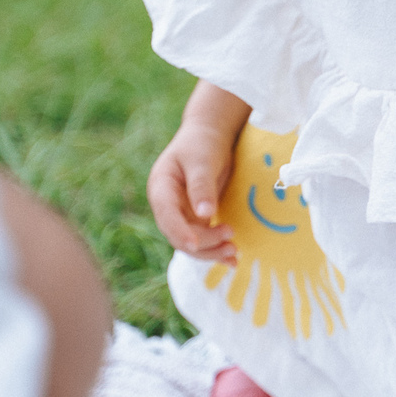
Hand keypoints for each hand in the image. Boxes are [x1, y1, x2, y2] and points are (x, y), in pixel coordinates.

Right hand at [147, 121, 237, 263]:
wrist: (210, 136)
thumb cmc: (203, 143)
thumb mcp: (202, 160)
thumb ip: (201, 185)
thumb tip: (204, 214)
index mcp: (161, 188)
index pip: (167, 216)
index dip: (179, 232)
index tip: (195, 244)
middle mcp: (167, 206)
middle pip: (178, 235)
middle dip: (203, 243)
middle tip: (231, 240)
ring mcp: (181, 214)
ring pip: (191, 242)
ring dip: (211, 251)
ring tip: (234, 252)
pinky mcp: (195, 219)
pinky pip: (203, 239)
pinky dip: (216, 249)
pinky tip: (233, 260)